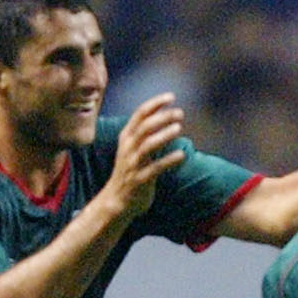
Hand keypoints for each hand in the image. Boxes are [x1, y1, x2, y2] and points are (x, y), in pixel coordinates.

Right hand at [104, 93, 186, 219]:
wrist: (116, 201)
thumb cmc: (129, 171)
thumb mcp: (132, 148)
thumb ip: (145, 133)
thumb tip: (165, 115)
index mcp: (126, 137)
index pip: (140, 114)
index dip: (155, 103)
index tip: (171, 97)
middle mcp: (128, 148)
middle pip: (144, 127)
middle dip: (162, 117)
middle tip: (179, 113)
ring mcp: (133, 164)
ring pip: (147, 145)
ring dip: (164, 135)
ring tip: (179, 128)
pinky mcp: (139, 180)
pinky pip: (155, 168)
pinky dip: (169, 160)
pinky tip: (181, 155)